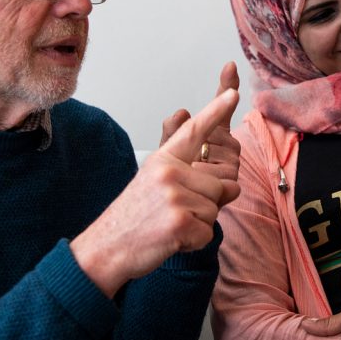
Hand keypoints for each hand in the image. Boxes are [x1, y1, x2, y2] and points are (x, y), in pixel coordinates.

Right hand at [71, 87, 239, 297]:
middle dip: (207, 204)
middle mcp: (169, 172)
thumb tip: (234, 185)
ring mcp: (174, 196)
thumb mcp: (159, 186)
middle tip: (174, 213)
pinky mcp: (180, 222)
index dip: (216, 110)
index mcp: (164, 159)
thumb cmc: (135, 215)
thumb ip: (195, 180)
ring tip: (171, 225)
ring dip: (199, 224)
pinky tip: (172, 239)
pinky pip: (208, 232)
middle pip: (219, 185)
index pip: (195, 131)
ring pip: (215, 209)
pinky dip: (195, 241)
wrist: (107, 247)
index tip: (233, 92)